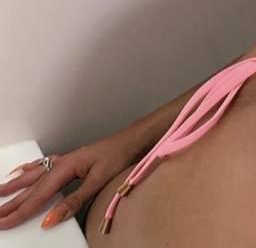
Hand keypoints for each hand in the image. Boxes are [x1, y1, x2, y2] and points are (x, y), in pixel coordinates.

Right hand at [0, 132, 141, 230]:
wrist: (135, 138)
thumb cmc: (120, 155)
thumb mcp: (98, 180)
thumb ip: (74, 201)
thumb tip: (49, 220)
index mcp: (66, 168)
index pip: (38, 195)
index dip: (20, 211)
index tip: (3, 223)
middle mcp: (62, 163)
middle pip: (32, 185)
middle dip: (12, 201)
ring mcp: (67, 160)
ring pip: (35, 175)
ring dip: (16, 185)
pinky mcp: (73, 161)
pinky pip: (44, 166)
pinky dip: (30, 170)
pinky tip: (23, 171)